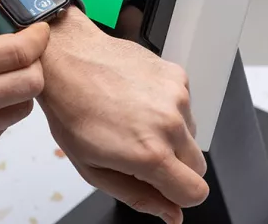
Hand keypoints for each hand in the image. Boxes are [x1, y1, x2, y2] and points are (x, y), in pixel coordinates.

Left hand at [39, 9, 208, 223]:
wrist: (69, 60)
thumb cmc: (72, 111)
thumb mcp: (93, 169)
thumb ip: (138, 196)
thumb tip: (171, 213)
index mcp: (150, 153)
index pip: (195, 193)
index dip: (179, 197)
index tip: (163, 187)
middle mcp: (170, 124)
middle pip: (198, 166)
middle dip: (175, 168)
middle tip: (141, 153)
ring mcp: (176, 96)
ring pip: (191, 135)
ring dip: (171, 136)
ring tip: (135, 122)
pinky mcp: (177, 76)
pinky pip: (184, 106)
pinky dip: (168, 109)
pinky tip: (139, 101)